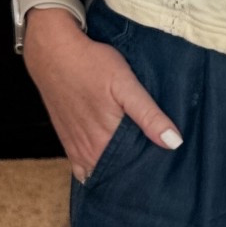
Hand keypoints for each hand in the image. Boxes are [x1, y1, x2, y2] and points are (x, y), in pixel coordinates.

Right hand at [21, 10, 182, 182]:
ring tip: (136, 166)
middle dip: (135, 174)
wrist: (52, 52)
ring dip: (116, 172)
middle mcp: (88, 151)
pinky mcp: (67, 140)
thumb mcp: (126, 85)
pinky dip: (96, 167)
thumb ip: (149, 115)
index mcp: (105, 141)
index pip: (133, 171)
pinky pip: (82, 166)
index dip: (150, 171)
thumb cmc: (91, 64)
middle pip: (117, 174)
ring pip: (100, 171)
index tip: (165, 169)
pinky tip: (110, 161)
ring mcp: (75, 148)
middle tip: (156, 169)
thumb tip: (173, 143)